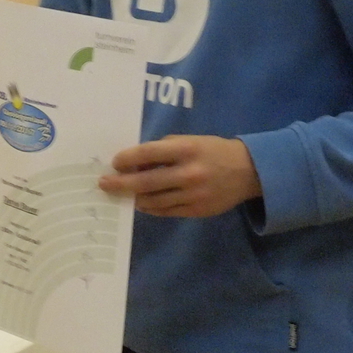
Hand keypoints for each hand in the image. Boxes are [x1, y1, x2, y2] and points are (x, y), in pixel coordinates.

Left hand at [99, 135, 261, 216]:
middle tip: (104, 184)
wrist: (248, 171)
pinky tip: (142, 203)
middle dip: (121, 183)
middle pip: (146, 182)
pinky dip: (151, 207)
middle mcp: (188, 173)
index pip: (148, 153)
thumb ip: (163, 149)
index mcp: (185, 150)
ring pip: (154, 200)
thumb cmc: (211, 150)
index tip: (114, 162)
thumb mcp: (188, 141)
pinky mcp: (198, 211)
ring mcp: (194, 194)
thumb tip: (134, 162)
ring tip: (123, 193)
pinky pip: (167, 211)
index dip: (127, 159)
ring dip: (135, 197)